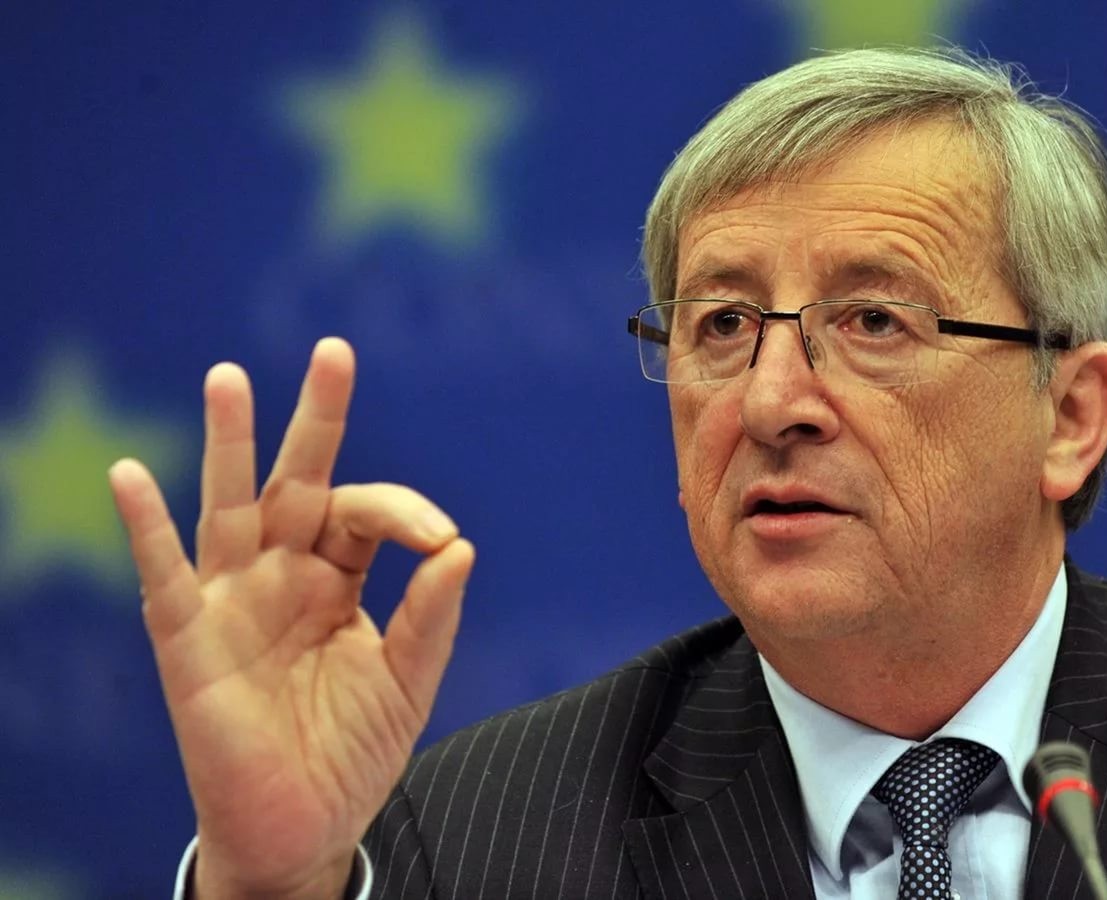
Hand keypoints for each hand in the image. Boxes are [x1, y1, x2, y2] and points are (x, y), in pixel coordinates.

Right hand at [109, 338, 473, 898]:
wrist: (302, 830)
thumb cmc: (351, 751)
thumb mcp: (407, 682)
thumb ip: (430, 617)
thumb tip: (461, 546)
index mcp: (338, 578)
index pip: (366, 515)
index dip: (404, 511)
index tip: (439, 537)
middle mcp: (283, 573)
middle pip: (299, 482)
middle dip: (316, 420)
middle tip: (335, 352)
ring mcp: (233, 600)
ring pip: (230, 506)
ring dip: (230, 443)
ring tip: (230, 377)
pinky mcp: (189, 641)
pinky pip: (165, 575)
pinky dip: (145, 527)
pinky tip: (130, 474)